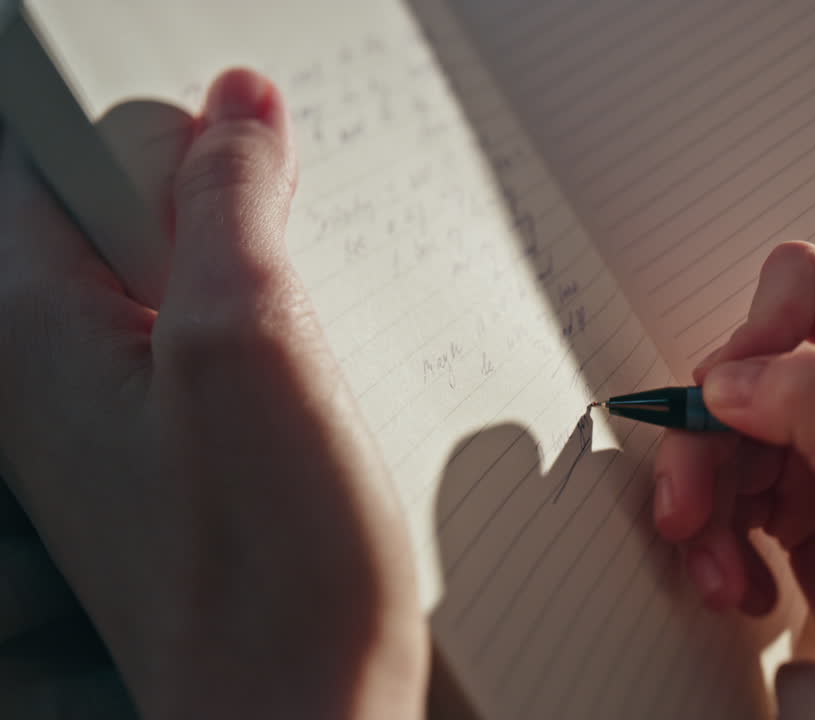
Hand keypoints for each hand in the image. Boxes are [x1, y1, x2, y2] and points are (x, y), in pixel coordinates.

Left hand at [0, 69, 423, 717]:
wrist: (305, 714)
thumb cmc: (270, 574)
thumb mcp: (253, 344)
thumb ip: (231, 206)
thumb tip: (235, 115)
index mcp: (38, 327)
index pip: (55, 155)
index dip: (149, 124)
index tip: (237, 138)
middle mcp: (56, 371)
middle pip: (121, 216)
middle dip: (216, 196)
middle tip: (293, 231)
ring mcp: (117, 419)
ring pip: (178, 282)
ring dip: (254, 270)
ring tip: (311, 315)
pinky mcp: (175, 457)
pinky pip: (210, 349)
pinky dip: (267, 335)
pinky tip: (312, 377)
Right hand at [653, 242, 814, 718]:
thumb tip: (729, 377)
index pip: (802, 288)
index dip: (752, 335)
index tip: (727, 404)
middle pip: (739, 380)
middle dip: (705, 449)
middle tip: (689, 516)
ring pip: (722, 444)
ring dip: (707, 513)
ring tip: (722, 576)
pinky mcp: (801, 511)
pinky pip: (728, 501)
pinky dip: (719, 545)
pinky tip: (746, 588)